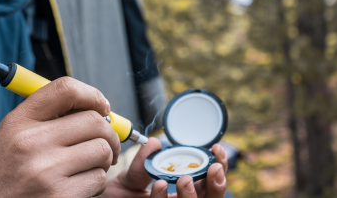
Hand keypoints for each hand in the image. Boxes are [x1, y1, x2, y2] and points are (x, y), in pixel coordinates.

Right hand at [0, 77, 120, 197]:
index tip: (102, 108)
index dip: (92, 95)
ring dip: (103, 161)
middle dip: (109, 133)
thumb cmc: (7, 173)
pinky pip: (98, 179)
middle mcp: (30, 142)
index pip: (65, 89)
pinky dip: (96, 183)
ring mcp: (45, 170)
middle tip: (106, 145)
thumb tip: (96, 108)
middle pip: (93, 121)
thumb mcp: (12, 136)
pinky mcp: (60, 196)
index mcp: (19, 121)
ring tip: (87, 168)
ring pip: (101, 150)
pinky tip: (79, 187)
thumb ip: (46, 117)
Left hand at [100, 140, 227, 197]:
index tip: (216, 149)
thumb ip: (143, 163)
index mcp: (181, 194)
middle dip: (216, 186)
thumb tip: (155, 143)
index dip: (219, 167)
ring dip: (192, 195)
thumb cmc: (118, 197)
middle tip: (212, 169)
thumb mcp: (131, 178)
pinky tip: (160, 185)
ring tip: (185, 179)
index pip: (210, 184)